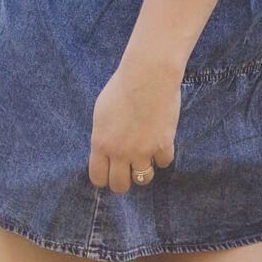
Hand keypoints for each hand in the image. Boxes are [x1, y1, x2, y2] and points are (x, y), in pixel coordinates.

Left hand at [88, 46, 180, 193]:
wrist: (148, 75)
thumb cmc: (122, 88)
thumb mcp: (101, 113)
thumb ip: (103, 137)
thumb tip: (105, 153)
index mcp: (101, 143)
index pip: (98, 178)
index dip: (104, 178)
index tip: (110, 172)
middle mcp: (120, 152)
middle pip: (120, 185)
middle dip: (124, 180)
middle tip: (129, 169)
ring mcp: (142, 151)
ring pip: (143, 179)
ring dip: (144, 169)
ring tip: (145, 155)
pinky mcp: (163, 145)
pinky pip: (163, 163)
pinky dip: (162, 155)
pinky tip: (160, 141)